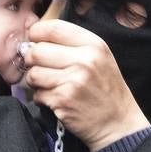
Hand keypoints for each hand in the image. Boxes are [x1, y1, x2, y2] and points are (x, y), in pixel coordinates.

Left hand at [23, 20, 150, 151]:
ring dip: (36, 82)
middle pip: (37, 51)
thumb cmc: (106, 91)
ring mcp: (73, 80)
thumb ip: (73, 45)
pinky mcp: (63, 100)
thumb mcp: (100, 58)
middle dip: (32, 61)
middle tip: (41, 69)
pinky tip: (56, 100)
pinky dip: (42, 99)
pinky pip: (37, 94)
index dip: (37, 34)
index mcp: (93, 45)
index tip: (34, 42)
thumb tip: (37, 39)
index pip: (53, 27)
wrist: (118, 124)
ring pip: (33, 73)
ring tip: (50, 86)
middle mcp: (84, 60)